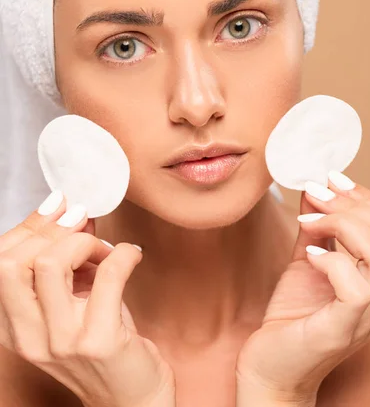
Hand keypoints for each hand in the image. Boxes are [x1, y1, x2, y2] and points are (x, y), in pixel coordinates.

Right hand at [0, 194, 174, 406]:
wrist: (132, 399)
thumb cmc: (103, 344)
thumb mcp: (73, 303)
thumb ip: (68, 262)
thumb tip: (74, 213)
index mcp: (15, 327)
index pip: (0, 264)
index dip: (29, 226)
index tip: (57, 206)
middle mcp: (30, 337)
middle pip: (14, 263)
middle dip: (51, 231)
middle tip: (82, 223)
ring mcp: (62, 341)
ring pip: (50, 265)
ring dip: (84, 243)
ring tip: (105, 250)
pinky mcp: (99, 341)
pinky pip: (108, 275)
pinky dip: (124, 253)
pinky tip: (133, 255)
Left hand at [236, 173, 369, 403]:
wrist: (269, 365)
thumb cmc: (293, 316)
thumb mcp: (307, 259)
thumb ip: (316, 227)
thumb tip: (316, 188)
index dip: (368, 198)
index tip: (333, 178)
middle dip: (355, 205)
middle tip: (317, 193)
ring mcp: (369, 317)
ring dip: (343, 226)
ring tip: (308, 221)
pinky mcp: (344, 329)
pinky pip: (357, 286)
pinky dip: (333, 261)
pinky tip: (309, 255)